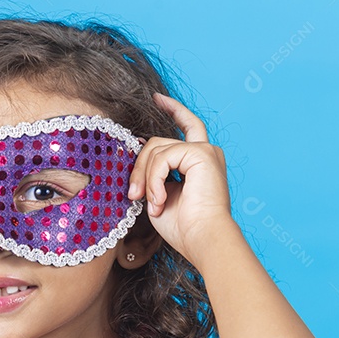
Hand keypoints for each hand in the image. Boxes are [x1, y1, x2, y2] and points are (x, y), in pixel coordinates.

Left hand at [127, 92, 235, 264]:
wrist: (203, 238)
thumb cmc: (183, 227)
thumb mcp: (160, 194)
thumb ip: (152, 173)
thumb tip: (137, 150)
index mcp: (199, 161)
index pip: (186, 126)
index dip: (173, 109)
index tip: (156, 99)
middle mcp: (206, 152)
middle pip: (158, 142)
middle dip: (140, 166)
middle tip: (132, 194)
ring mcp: (205, 151)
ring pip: (157, 149)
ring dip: (146, 178)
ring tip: (150, 204)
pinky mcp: (201, 153)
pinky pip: (163, 157)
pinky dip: (154, 179)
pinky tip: (157, 200)